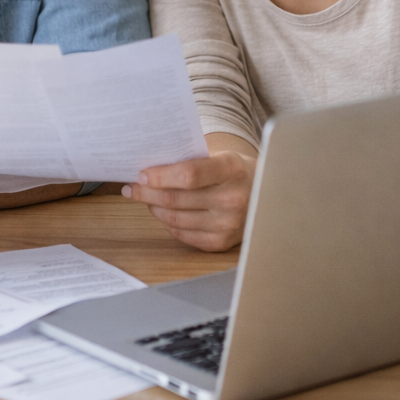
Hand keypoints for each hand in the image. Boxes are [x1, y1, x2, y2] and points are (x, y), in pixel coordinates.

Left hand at [124, 144, 256, 251]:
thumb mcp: (221, 156)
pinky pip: (183, 234)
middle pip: (176, 199)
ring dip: (154, 208)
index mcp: (232, 169)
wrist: (266, 193)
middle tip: (133, 187)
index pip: (189, 174)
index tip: (141, 174)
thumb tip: (149, 169)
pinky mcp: (221, 243)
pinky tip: (162, 212)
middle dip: (148, 193)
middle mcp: (233, 199)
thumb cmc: (235, 171)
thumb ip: (192, 161)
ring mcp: (228, 224)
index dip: (160, 176)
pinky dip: (167, 223)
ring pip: (175, 219)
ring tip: (146, 198)